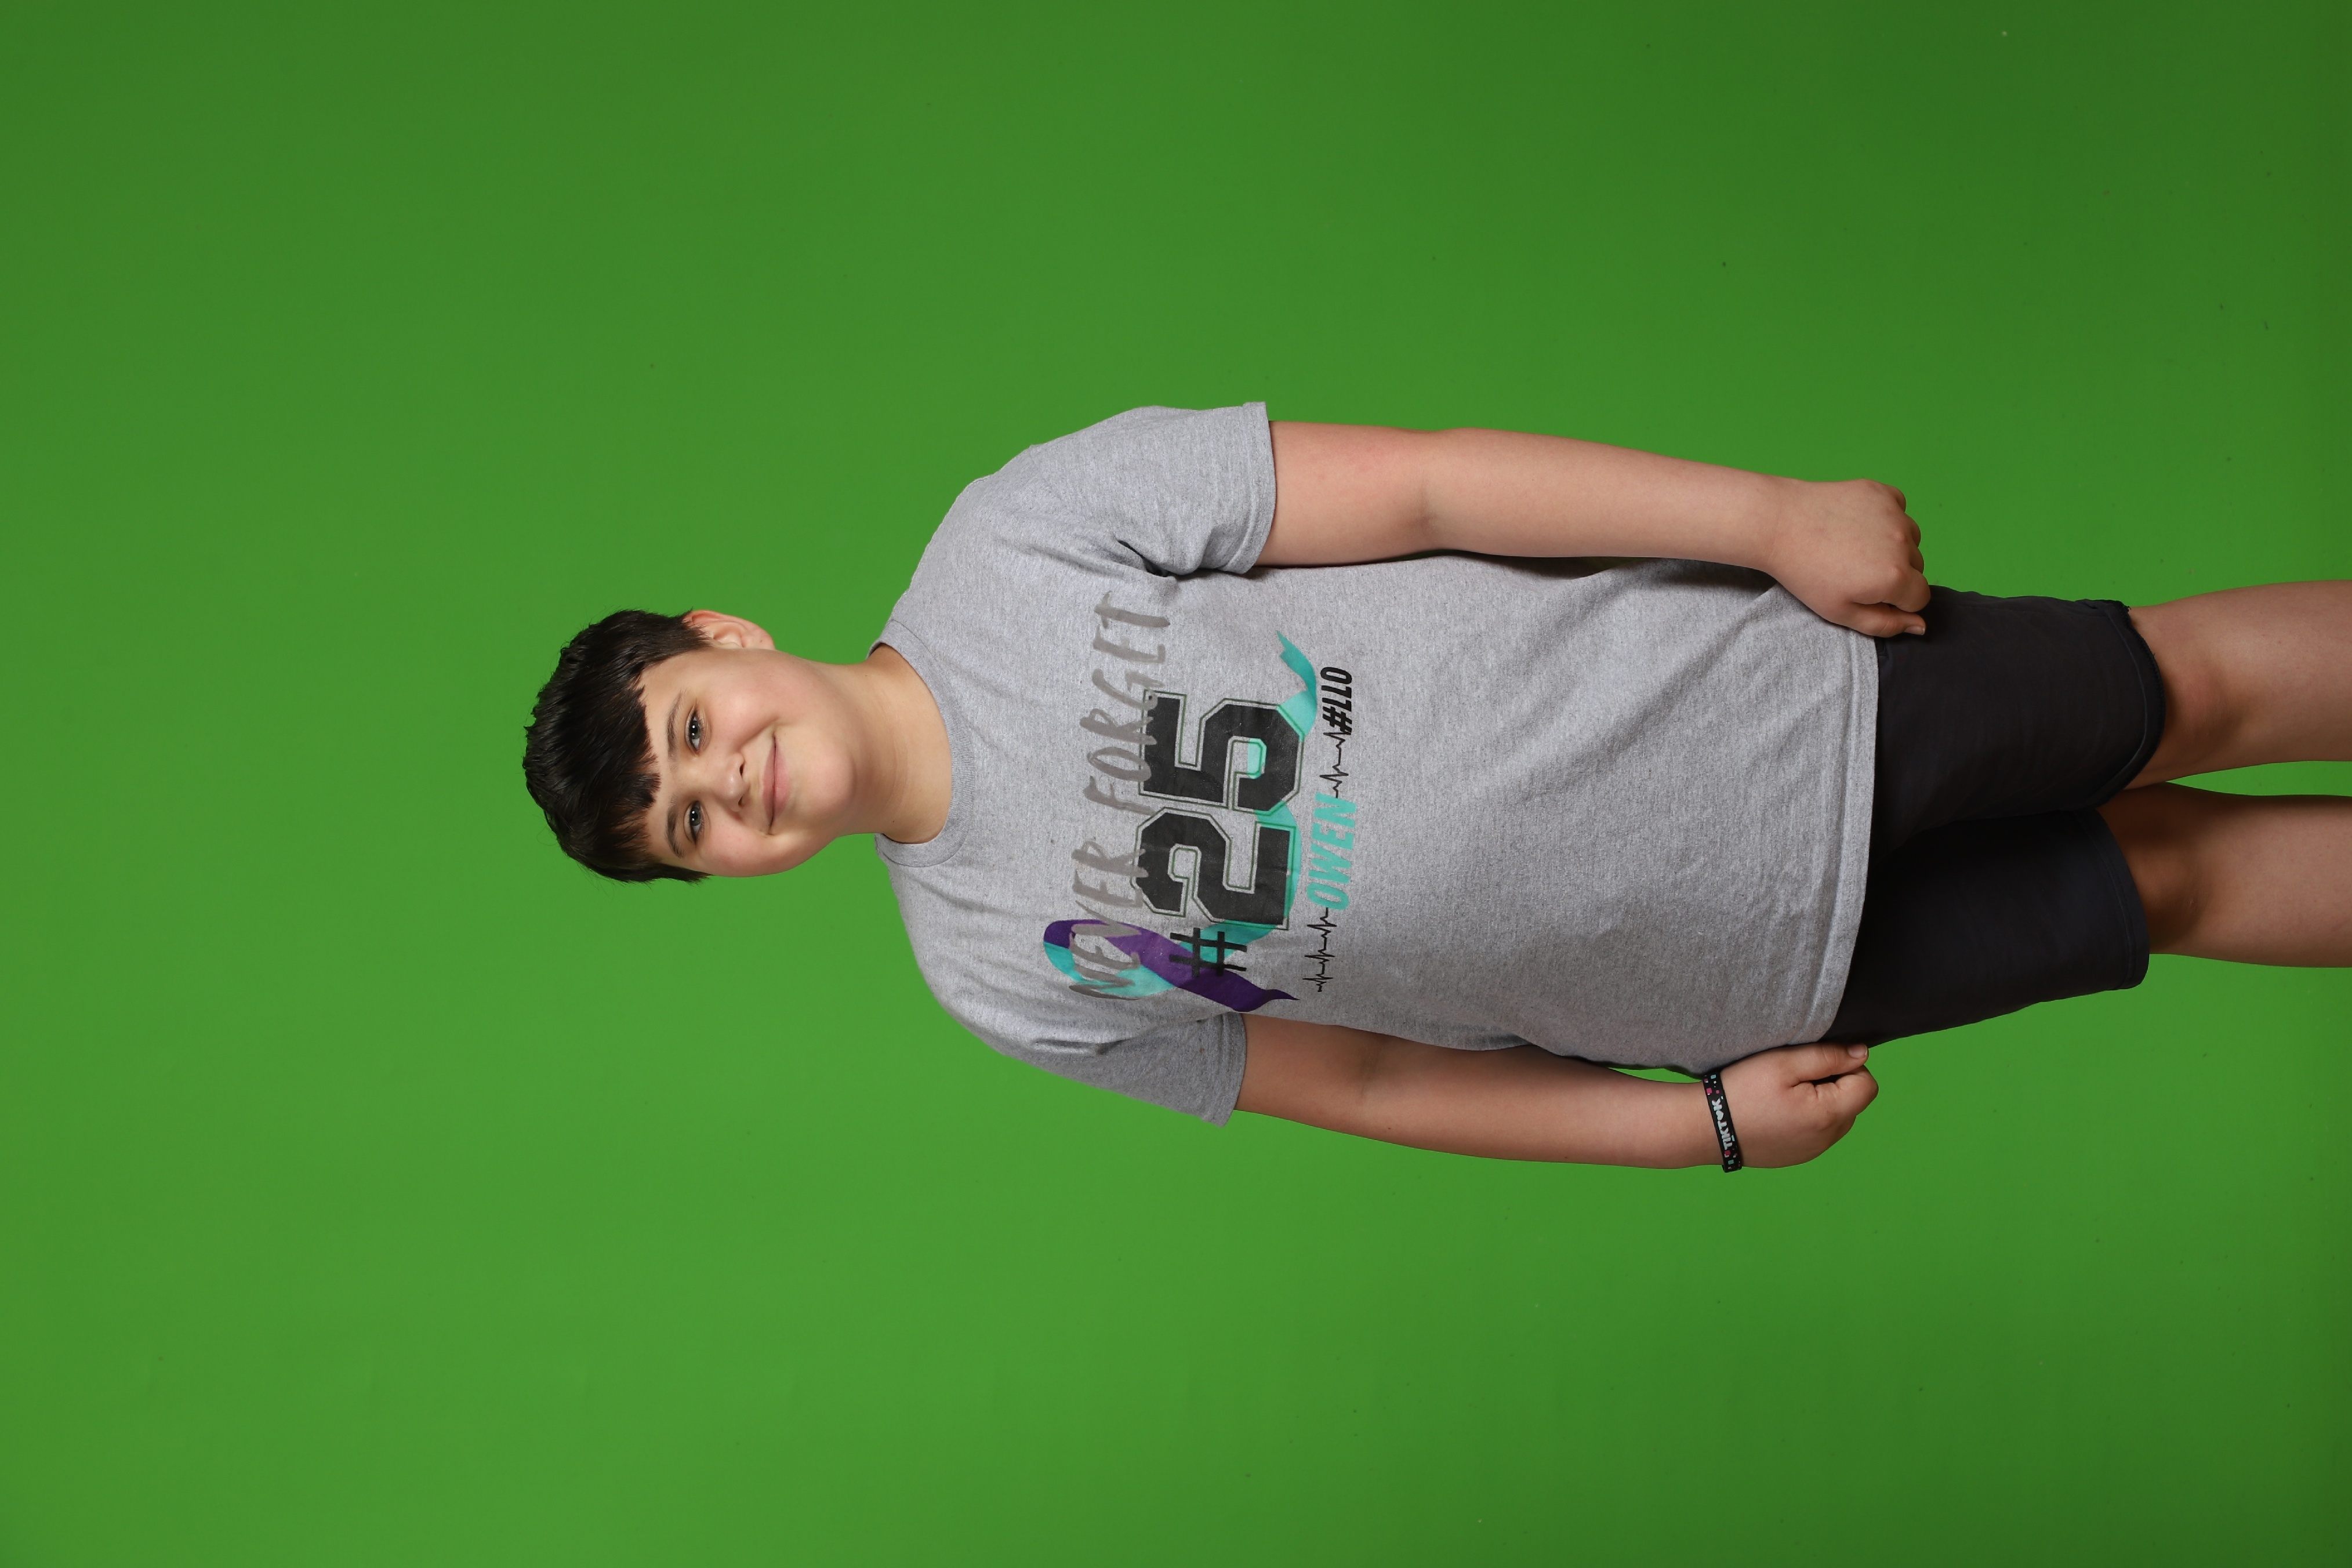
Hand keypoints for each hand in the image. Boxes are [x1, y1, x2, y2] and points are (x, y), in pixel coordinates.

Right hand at [1717, 1043, 1878, 1165]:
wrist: (1707, 1127)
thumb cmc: (1742, 1091)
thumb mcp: (1783, 1063)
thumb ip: (1828, 1056)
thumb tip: (1862, 1054)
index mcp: (1828, 1114)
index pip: (1867, 1085)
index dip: (1847, 1066)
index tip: (1814, 1063)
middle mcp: (1827, 1139)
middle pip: (1854, 1102)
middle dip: (1834, 1084)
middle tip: (1795, 1077)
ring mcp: (1813, 1151)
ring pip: (1837, 1118)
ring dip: (1822, 1102)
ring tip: (1785, 1095)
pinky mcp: (1798, 1157)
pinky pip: (1818, 1133)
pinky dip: (1807, 1119)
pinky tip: (1778, 1112)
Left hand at [1757, 477, 1928, 637]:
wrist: (1777, 524)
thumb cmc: (1804, 573)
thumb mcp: (1840, 612)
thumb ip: (1885, 624)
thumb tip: (1920, 626)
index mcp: (1895, 577)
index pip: (1920, 597)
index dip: (1898, 602)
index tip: (1869, 594)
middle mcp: (1903, 543)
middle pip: (1916, 567)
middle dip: (1895, 574)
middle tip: (1855, 571)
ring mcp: (1894, 513)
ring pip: (1911, 538)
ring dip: (1894, 546)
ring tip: (1855, 547)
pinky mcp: (1881, 492)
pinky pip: (1899, 509)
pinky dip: (1886, 518)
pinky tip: (1856, 524)